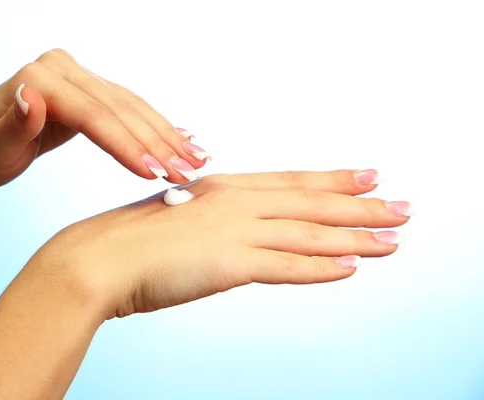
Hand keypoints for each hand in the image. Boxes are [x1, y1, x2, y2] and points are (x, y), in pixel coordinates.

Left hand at [0, 48, 207, 187]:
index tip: (155, 173)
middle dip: (156, 143)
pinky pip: (128, 106)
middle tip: (188, 172)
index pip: (94, 115)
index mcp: (41, 77)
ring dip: (166, 135)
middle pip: (119, 108)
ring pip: (131, 106)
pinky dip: (156, 125)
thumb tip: (31, 95)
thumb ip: (15, 124)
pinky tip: (181, 137)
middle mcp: (63, 68)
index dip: (126, 144)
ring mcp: (79, 75)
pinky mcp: (90, 88)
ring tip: (196, 158)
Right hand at [33, 169, 411, 318]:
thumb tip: (235, 235)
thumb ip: (212, 226)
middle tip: (401, 206)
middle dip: (360, 206)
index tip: (366, 177)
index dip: (332, 180)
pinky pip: (284, 266)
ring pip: (307, 232)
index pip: (289, 182)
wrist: (95, 258)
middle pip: (309, 203)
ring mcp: (231, 230)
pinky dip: (319, 267)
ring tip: (392, 241)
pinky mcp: (226, 263)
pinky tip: (350, 267)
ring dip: (354, 236)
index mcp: (221, 188)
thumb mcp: (179, 222)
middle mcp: (233, 202)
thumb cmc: (128, 242)